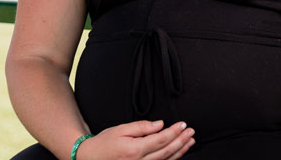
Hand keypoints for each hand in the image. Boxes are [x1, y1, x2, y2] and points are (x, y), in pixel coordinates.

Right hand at [78, 120, 194, 159]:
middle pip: (167, 151)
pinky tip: (178, 151)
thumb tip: (160, 124)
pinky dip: (171, 158)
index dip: (175, 131)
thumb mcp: (121, 129)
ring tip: (189, 141)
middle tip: (190, 131)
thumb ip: (142, 127)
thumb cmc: (103, 144)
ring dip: (180, 150)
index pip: (161, 139)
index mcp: (134, 150)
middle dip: (181, 140)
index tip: (183, 125)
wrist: (90, 158)